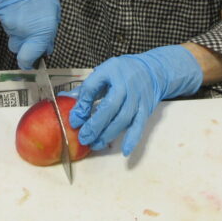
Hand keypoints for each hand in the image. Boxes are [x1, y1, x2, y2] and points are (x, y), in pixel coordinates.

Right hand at [0, 0, 59, 68]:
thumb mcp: (54, 11)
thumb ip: (48, 31)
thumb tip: (46, 46)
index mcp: (40, 32)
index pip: (28, 58)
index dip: (28, 61)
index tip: (30, 61)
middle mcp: (23, 31)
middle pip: (18, 47)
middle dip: (23, 43)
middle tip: (30, 29)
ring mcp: (9, 24)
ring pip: (12, 34)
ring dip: (18, 27)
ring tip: (25, 10)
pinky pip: (6, 21)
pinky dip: (11, 16)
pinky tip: (17, 4)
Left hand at [69, 45, 202, 155]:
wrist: (152, 70)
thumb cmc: (123, 72)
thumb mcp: (103, 72)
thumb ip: (88, 89)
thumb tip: (69, 104)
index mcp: (110, 71)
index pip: (92, 88)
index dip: (82, 105)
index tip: (74, 120)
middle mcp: (125, 85)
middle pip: (109, 107)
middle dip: (95, 125)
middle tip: (83, 138)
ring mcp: (137, 98)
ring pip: (123, 119)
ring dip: (108, 134)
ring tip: (95, 144)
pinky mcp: (146, 109)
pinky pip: (139, 125)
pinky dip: (132, 138)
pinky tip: (125, 150)